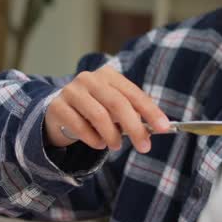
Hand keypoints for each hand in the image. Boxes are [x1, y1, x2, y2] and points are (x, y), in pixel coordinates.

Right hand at [45, 65, 171, 153]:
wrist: (58, 113)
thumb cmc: (94, 111)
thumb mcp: (114, 109)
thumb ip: (132, 114)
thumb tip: (156, 128)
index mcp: (108, 75)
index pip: (134, 93)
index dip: (150, 111)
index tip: (164, 128)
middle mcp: (89, 79)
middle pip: (118, 103)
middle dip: (135, 128)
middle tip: (144, 146)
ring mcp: (71, 91)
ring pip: (99, 115)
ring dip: (112, 135)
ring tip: (116, 146)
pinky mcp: (57, 106)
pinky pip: (79, 126)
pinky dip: (93, 139)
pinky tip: (98, 144)